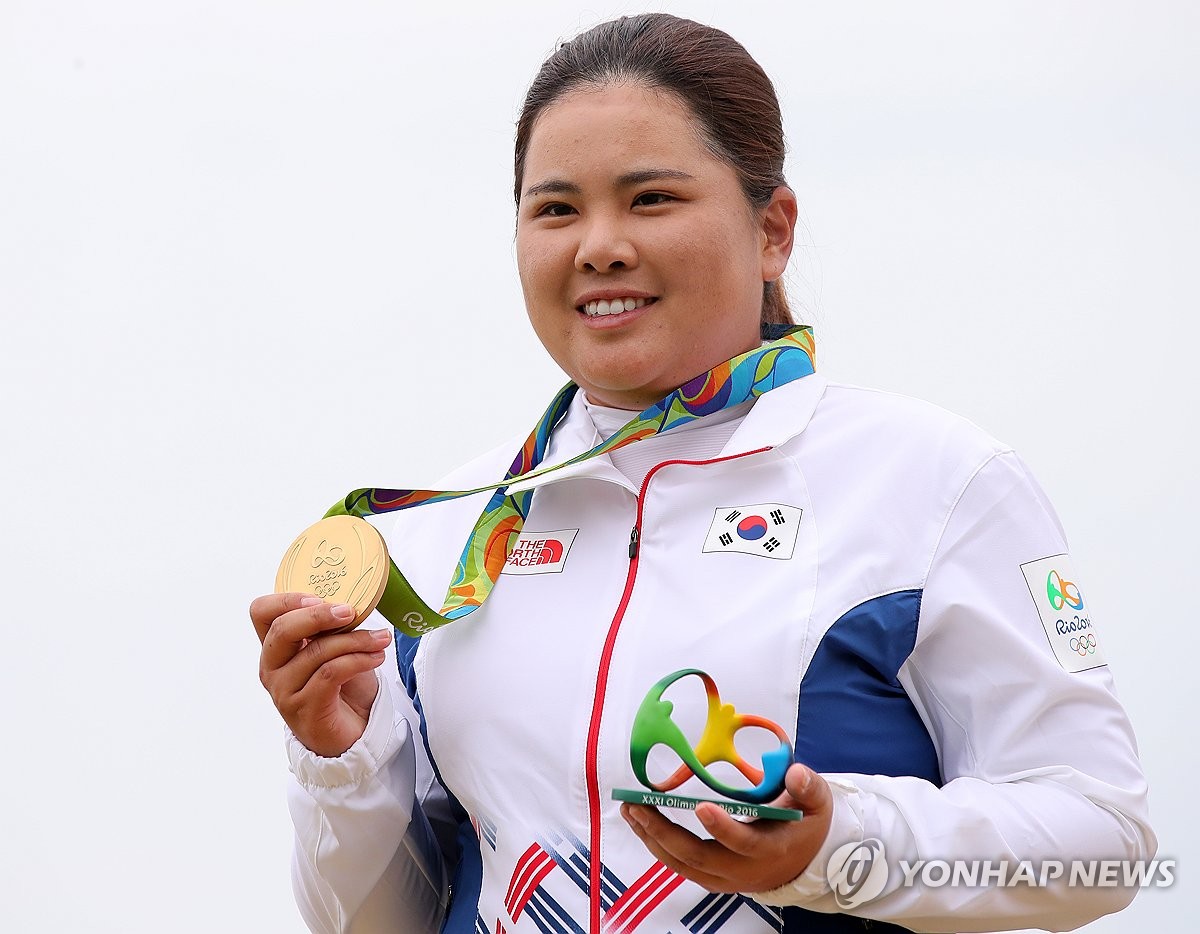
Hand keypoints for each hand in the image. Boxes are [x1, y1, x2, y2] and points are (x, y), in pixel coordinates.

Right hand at [250, 592, 392, 757]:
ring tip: (381, 639)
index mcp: (276, 647)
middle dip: (320, 615)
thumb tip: (348, 601)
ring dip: (355, 640)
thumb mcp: (335, 648)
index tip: (319, 597)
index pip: (261, 613)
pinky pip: (330, 674)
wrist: (354, 732)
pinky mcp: (305, 709)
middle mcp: (272, 668)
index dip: (286, 599)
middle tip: (350, 611)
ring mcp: (285, 691)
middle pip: (282, 630)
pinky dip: (358, 660)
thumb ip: (330, 627)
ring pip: (316, 652)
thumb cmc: (343, 686)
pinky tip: (376, 657)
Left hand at [620, 763, 832, 893]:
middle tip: (638, 806)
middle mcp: (743, 869)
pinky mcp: (712, 878)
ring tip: (630, 810)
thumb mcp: (817, 802)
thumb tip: (796, 773)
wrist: (804, 862)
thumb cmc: (806, 824)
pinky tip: (640, 824)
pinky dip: (657, 845)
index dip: (722, 828)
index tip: (700, 806)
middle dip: (664, 832)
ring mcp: (725, 878)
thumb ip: (807, 787)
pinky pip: (679, 866)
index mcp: (770, 849)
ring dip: (652, 838)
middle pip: (698, 856)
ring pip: (682, 864)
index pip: (743, 843)